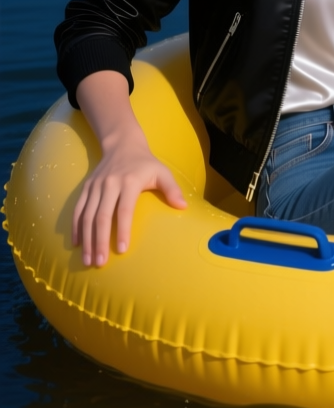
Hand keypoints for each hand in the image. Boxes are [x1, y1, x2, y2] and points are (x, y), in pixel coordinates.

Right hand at [72, 126, 186, 266]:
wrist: (122, 145)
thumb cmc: (146, 163)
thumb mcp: (162, 172)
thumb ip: (172, 189)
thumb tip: (183, 207)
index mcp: (130, 182)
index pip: (124, 210)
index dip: (123, 230)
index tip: (122, 250)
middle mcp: (109, 184)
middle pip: (102, 216)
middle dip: (99, 241)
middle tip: (100, 263)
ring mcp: (95, 186)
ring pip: (87, 216)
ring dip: (86, 239)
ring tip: (87, 260)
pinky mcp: (86, 188)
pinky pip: (78, 210)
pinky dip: (76, 227)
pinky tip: (76, 243)